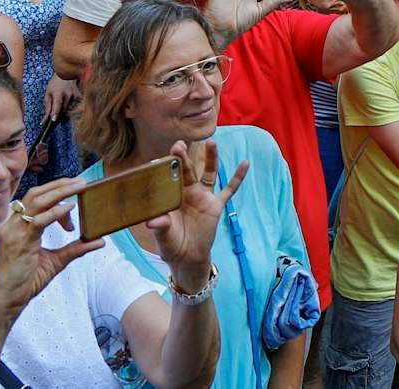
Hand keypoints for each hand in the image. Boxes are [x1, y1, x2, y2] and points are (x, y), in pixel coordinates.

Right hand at [0, 176, 103, 321]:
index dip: (57, 195)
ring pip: (37, 202)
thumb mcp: (56, 260)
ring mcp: (14, 233)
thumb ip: (76, 249)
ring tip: (80, 187)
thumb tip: (99, 241)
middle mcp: (13, 225)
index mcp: (18, 226)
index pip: (37, 200)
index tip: (75, 201)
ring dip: (60, 192)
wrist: (8, 301)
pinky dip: (55, 212)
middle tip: (82, 181)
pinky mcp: (20, 243)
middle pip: (37, 194)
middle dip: (60, 185)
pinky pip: (38, 221)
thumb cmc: (26, 280)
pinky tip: (70, 208)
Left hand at [42, 75, 79, 121]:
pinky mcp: (80, 98)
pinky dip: (70, 111)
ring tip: (61, 113)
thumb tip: (44, 122)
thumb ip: (47, 109)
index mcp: (59, 93)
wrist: (66, 76)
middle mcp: (69, 95)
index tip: (53, 120)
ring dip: (65, 115)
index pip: (57, 104)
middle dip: (59, 117)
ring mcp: (76, 96)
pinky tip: (67, 108)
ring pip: (70, 111)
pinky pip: (75, 109)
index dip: (55, 112)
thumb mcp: (48, 95)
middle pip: (64, 111)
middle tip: (55, 120)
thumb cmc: (54, 86)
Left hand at [142, 139, 247, 280]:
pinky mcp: (216, 205)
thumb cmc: (171, 244)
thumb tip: (153, 221)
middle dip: (183, 157)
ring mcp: (203, 197)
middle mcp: (188, 192)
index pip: (169, 177)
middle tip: (178, 144)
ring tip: (211, 142)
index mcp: (172, 196)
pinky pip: (229, 189)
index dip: (166, 166)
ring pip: (208, 173)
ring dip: (211, 157)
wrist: (187, 258)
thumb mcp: (162, 236)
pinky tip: (245, 163)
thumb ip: (160, 226)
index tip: (161, 157)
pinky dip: (237, 177)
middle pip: (187, 170)